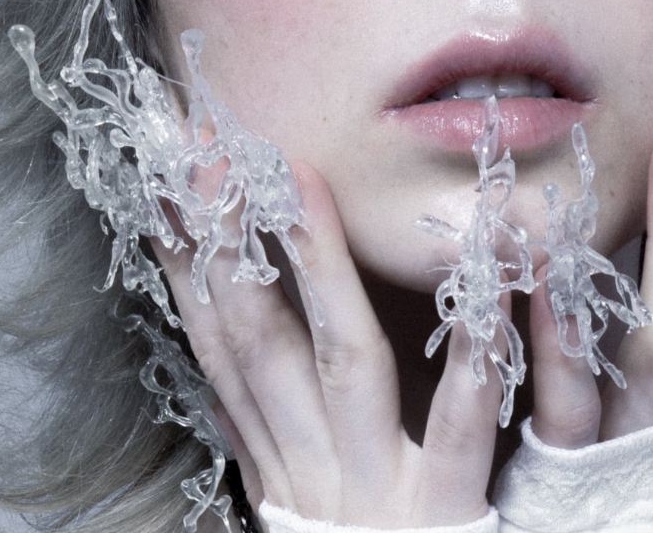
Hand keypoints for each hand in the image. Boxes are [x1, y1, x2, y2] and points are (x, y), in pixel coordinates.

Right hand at [154, 162, 499, 525]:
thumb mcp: (293, 499)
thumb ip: (268, 430)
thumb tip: (229, 360)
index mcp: (274, 458)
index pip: (216, 344)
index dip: (185, 263)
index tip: (167, 184)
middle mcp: (308, 465)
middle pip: (256, 340)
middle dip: (227, 244)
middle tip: (210, 155)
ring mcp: (373, 486)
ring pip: (341, 359)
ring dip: (318, 268)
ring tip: (302, 181)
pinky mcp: (445, 511)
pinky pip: (460, 419)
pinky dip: (472, 349)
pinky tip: (486, 277)